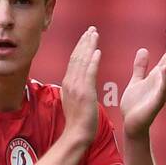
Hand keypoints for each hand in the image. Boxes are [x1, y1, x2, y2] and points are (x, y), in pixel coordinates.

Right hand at [60, 27, 100, 147]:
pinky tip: (98, 51)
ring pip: (82, 61)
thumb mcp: (72, 101)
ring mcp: (77, 87)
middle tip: (92, 29)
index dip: (80, 47)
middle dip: (85, 41)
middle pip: (77, 57)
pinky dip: (93, 61)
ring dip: (89, 46)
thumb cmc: (77, 122)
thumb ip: (74, 89)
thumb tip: (75, 83)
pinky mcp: (85, 93)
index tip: (86, 36)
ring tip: (95, 34)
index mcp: (67, 84)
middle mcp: (70, 82)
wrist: (76, 135)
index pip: (73, 60)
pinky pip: (89, 73)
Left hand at [120, 26, 165, 138]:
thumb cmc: (134, 105)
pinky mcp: (156, 103)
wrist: (131, 125)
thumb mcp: (136, 81)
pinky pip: (162, 89)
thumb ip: (140, 67)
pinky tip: (165, 69)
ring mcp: (161, 92)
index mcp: (157, 77)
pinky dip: (165, 79)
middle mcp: (162, 83)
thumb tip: (143, 49)